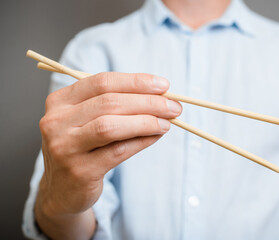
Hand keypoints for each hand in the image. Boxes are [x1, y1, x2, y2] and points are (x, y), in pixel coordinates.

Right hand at [35, 72, 181, 238]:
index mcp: (60, 101)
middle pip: (109, 103)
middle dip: (148, 102)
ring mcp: (65, 147)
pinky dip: (141, 141)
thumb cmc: (82, 146)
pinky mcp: (79, 171)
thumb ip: (117, 106)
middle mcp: (56, 121)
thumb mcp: (89, 120)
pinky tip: (156, 136)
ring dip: (146, 121)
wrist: (62, 188)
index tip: (163, 86)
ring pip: (111, 126)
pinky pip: (118, 151)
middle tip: (174, 106)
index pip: (102, 82)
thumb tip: (159, 97)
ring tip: (167, 122)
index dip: (136, 82)